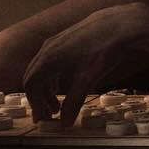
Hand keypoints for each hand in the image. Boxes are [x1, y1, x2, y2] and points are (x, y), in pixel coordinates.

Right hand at [23, 5, 148, 123]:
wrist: (117, 25)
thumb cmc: (101, 51)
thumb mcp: (87, 80)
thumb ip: (73, 102)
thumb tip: (64, 124)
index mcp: (48, 59)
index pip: (31, 85)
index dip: (34, 103)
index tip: (42, 118)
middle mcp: (47, 49)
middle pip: (33, 77)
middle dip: (39, 98)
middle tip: (49, 115)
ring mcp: (54, 42)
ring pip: (41, 69)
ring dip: (46, 89)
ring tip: (57, 105)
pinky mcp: (64, 39)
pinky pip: (49, 62)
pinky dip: (52, 77)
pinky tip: (63, 85)